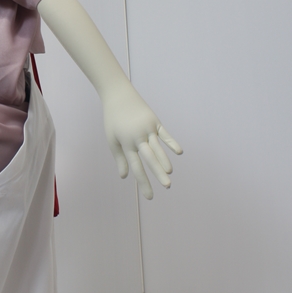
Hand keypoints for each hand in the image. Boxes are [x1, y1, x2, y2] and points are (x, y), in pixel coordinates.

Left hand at [102, 83, 182, 198]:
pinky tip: (179, 152)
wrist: (118, 95)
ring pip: (158, 147)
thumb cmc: (113, 119)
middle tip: (167, 186)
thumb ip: (120, 158)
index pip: (137, 167)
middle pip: (150, 159)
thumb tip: (124, 177)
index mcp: (127, 144)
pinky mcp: (155, 121)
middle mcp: (138, 137)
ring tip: (170, 174)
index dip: (144, 183)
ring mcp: (148, 128)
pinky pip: (165, 134)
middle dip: (158, 173)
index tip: (150, 197)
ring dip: (165, 160)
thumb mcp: (112, 139)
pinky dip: (171, 142)